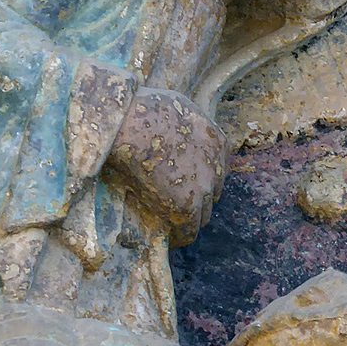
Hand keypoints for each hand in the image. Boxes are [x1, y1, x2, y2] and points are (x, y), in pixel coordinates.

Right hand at [108, 88, 227, 244]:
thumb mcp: (177, 107)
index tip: (185, 183)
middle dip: (197, 197)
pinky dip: (179, 235)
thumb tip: (173, 130)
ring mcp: (203, 187)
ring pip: (203, 214)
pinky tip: (167, 238)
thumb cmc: (142, 108)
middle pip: (212, 192)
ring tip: (171, 223)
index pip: (217, 170)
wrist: (128, 121)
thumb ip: (185, 125)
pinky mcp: (185, 205)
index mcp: (218, 142)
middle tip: (174, 202)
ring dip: (189, 218)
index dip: (201, 178)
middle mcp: (217, 166)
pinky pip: (188, 231)